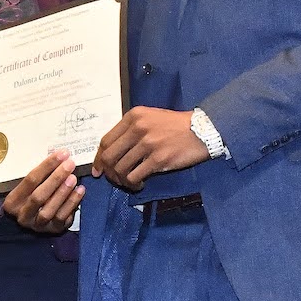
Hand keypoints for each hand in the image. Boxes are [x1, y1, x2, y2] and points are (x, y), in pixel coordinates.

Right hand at [3, 149, 84, 234]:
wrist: (34, 217)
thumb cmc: (33, 194)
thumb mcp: (30, 185)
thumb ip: (41, 174)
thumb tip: (60, 156)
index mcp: (12, 202)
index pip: (30, 180)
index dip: (47, 166)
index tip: (62, 154)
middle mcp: (23, 216)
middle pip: (39, 196)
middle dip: (56, 178)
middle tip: (70, 164)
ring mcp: (38, 225)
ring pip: (50, 210)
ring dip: (63, 192)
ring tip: (74, 178)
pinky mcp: (52, 230)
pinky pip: (63, 217)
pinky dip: (72, 203)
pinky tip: (80, 190)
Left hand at [92, 106, 209, 190]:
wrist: (202, 130)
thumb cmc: (176, 125)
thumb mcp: (151, 117)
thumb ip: (131, 129)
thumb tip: (112, 151)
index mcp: (134, 116)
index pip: (106, 140)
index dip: (98, 158)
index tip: (99, 169)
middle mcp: (138, 128)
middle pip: (109, 156)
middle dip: (108, 172)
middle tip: (114, 179)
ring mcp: (148, 144)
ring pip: (120, 168)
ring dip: (121, 180)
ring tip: (130, 182)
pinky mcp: (158, 159)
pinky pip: (135, 176)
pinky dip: (133, 184)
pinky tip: (140, 184)